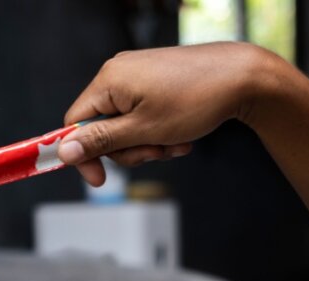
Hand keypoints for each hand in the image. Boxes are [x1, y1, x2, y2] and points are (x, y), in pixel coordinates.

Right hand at [58, 42, 272, 184]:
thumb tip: (64, 151)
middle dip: (127, 150)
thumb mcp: (142, 130)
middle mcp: (119, 73)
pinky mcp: (154, 80)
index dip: (84, 155)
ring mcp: (138, 75)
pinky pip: (142, 115)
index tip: (99, 179)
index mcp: (109, 81)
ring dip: (146, 144)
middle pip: (101, 128)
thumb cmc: (196, 99)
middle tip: (154, 153)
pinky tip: (179, 136)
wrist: (244, 77)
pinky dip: (156, 131)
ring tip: (173, 144)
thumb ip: (100, 142)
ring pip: (124, 126)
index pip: (74, 124)